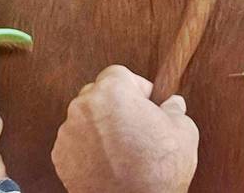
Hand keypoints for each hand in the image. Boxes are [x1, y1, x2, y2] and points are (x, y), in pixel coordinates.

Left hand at [52, 65, 198, 192]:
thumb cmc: (156, 171)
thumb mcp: (183, 130)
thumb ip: (174, 109)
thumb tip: (171, 105)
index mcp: (112, 91)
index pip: (119, 73)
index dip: (136, 87)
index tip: (147, 103)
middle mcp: (84, 107)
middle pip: (99, 93)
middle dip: (116, 105)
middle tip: (137, 126)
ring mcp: (69, 133)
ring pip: (87, 117)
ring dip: (102, 126)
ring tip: (123, 148)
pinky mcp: (60, 158)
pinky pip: (76, 141)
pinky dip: (89, 147)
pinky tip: (109, 161)